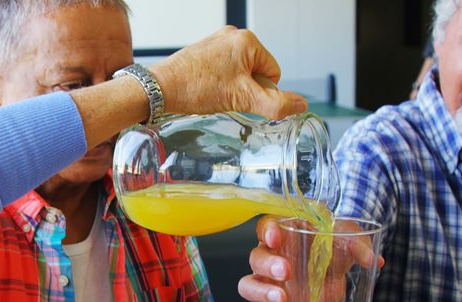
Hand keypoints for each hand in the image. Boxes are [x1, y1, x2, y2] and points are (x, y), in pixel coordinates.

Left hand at [150, 27, 307, 119]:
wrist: (160, 89)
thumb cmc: (197, 88)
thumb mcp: (243, 99)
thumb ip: (276, 104)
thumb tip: (301, 105)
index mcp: (248, 41)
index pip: (274, 73)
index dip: (261, 92)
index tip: (240, 96)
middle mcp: (232, 36)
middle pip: (256, 72)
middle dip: (245, 89)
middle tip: (225, 96)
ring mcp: (217, 43)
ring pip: (239, 74)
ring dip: (232, 88)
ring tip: (213, 93)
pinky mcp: (204, 52)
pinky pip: (223, 71)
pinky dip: (218, 84)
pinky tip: (205, 90)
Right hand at [238, 215, 381, 301]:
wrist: (337, 279)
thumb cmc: (335, 253)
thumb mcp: (349, 244)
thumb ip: (360, 247)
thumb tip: (374, 260)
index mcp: (285, 235)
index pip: (265, 226)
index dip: (267, 231)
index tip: (276, 238)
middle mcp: (270, 258)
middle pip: (256, 257)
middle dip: (268, 265)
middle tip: (286, 272)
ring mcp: (267, 283)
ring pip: (248, 285)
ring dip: (261, 292)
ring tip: (281, 301)